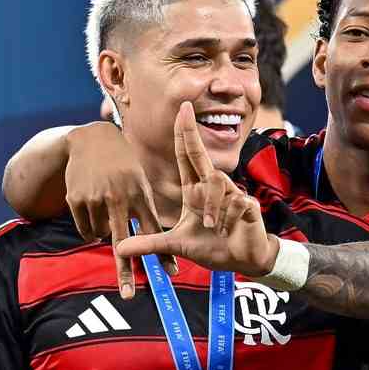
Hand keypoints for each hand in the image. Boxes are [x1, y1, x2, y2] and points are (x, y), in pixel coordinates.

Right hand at [62, 122, 168, 298]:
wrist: (90, 139)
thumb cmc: (123, 165)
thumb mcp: (139, 180)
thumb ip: (145, 210)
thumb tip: (155, 241)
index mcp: (139, 194)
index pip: (153, 231)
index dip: (162, 254)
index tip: (171, 274)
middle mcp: (118, 198)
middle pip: (123, 243)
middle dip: (126, 271)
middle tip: (129, 296)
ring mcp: (94, 199)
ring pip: (102, 236)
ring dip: (106, 232)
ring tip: (107, 209)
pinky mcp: (75, 199)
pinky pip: (85, 230)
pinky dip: (91, 229)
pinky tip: (93, 210)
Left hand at [113, 102, 277, 277]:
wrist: (242, 262)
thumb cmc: (213, 247)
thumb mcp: (177, 245)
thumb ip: (150, 244)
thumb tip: (121, 249)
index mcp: (196, 191)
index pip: (188, 157)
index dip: (184, 134)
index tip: (182, 109)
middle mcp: (213, 187)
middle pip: (200, 154)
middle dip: (191, 132)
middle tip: (184, 107)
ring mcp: (232, 194)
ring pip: (217, 182)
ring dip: (211, 206)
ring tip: (211, 227)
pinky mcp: (247, 204)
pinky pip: (236, 203)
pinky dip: (227, 220)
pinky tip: (226, 231)